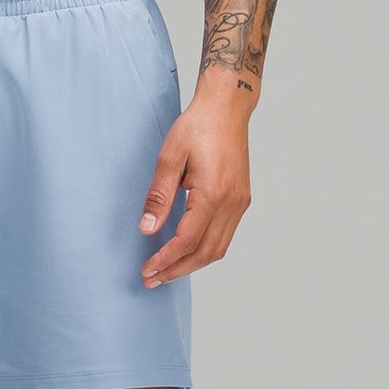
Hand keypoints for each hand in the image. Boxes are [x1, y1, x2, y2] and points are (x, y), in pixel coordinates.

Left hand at [138, 86, 252, 285]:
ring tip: (167, 270)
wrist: (226, 108)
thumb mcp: (169, 157)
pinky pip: (224, 235)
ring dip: (192, 264)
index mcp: (213, 194)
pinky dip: (205, 249)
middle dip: (177, 270)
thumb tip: (148, 229)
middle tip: (152, 279)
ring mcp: (240, 203)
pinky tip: (186, 250)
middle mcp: (231, 204)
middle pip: (205, 253)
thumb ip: (159, 196)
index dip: (165, 260)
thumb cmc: (197, 127)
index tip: (147, 270)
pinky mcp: (241, 200)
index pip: (187, 241)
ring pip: (218, 248)